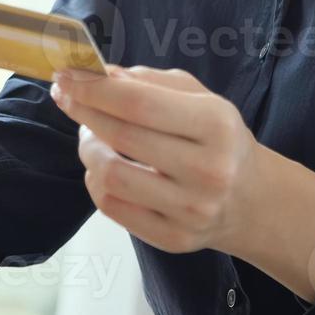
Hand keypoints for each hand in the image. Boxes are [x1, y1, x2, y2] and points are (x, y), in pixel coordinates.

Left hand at [50, 64, 260, 255]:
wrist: (250, 200)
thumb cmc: (218, 139)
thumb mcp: (200, 97)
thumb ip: (151, 81)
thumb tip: (101, 75)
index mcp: (216, 124)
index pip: (139, 104)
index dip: (94, 89)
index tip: (65, 75)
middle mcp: (208, 169)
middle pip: (121, 137)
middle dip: (83, 111)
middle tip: (67, 96)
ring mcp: (191, 209)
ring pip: (110, 176)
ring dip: (88, 148)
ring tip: (92, 135)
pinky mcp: (174, 239)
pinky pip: (112, 207)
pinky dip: (96, 181)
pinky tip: (104, 166)